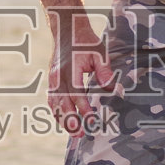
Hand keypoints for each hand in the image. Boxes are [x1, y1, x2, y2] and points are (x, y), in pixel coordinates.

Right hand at [47, 10, 111, 125]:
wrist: (67, 28)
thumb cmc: (85, 41)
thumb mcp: (99, 52)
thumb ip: (104, 71)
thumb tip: (112, 88)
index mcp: (70, 70)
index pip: (77, 95)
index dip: (84, 109)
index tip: (93, 120)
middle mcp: (58, 77)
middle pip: (63, 104)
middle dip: (71, 121)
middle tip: (79, 135)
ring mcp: (53, 79)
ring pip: (55, 104)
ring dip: (63, 120)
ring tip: (73, 133)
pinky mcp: (52, 80)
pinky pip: (52, 99)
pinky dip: (56, 111)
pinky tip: (63, 121)